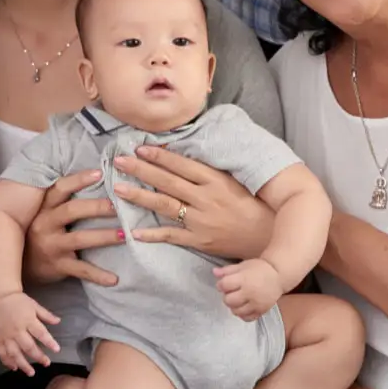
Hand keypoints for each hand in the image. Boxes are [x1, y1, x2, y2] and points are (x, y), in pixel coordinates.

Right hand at [0, 291, 60, 375]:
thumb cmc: (18, 301)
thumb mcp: (34, 305)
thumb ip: (46, 315)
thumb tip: (58, 321)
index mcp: (28, 320)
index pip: (40, 333)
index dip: (49, 342)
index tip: (57, 349)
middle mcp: (17, 330)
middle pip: (28, 346)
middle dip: (38, 356)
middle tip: (46, 363)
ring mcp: (7, 336)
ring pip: (15, 353)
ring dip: (23, 364)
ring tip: (31, 372)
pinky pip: (2, 353)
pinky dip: (7, 362)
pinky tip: (14, 368)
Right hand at [21, 171, 124, 286]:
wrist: (21, 266)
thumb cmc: (41, 233)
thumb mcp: (45, 214)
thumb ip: (63, 201)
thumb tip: (95, 178)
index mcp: (44, 208)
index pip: (60, 189)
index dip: (79, 180)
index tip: (100, 173)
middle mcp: (45, 224)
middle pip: (72, 211)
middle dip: (98, 207)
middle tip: (120, 205)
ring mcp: (51, 246)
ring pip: (80, 239)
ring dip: (105, 236)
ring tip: (126, 235)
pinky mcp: (57, 266)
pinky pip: (80, 270)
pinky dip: (98, 275)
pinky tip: (115, 279)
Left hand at [116, 146, 275, 259]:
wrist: (268, 236)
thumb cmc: (254, 204)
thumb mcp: (235, 181)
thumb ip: (211, 171)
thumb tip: (186, 157)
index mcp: (215, 180)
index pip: (181, 164)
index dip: (159, 156)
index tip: (139, 148)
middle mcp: (205, 198)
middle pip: (167, 181)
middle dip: (141, 170)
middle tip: (119, 161)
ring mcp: (201, 220)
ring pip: (165, 205)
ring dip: (140, 196)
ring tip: (119, 188)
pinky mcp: (199, 240)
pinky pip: (172, 236)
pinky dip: (153, 234)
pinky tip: (135, 231)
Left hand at [214, 258, 283, 320]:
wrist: (278, 275)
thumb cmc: (258, 268)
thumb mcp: (242, 265)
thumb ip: (227, 270)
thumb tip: (214, 272)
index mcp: (244, 279)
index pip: (224, 285)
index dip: (221, 285)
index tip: (225, 283)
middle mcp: (250, 292)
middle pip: (228, 300)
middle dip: (227, 296)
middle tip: (232, 292)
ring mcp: (256, 303)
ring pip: (236, 311)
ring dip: (234, 306)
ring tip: (238, 299)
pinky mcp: (261, 311)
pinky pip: (247, 318)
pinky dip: (243, 314)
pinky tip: (244, 307)